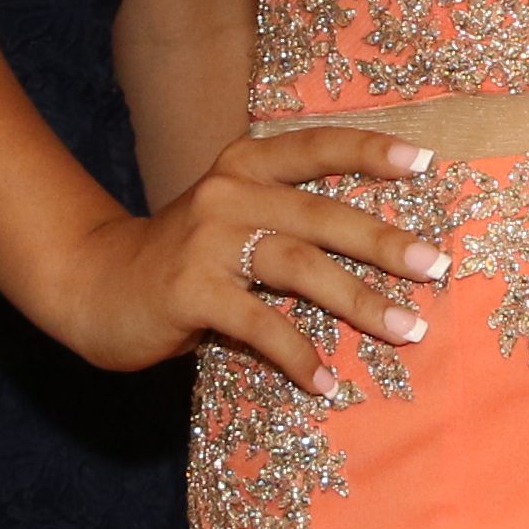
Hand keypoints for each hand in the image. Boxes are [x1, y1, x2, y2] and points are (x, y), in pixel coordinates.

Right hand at [46, 120, 444, 391]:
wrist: (92, 283)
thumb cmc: (182, 259)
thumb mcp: (231, 220)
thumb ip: (287, 222)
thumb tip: (380, 254)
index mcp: (243, 165)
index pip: (314, 147)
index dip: (369, 150)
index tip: (424, 160)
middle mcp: (228, 193)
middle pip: (321, 214)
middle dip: (385, 242)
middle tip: (436, 266)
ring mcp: (206, 241)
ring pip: (300, 266)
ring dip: (360, 301)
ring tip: (407, 329)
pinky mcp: (190, 292)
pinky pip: (260, 325)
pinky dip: (298, 354)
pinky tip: (325, 381)